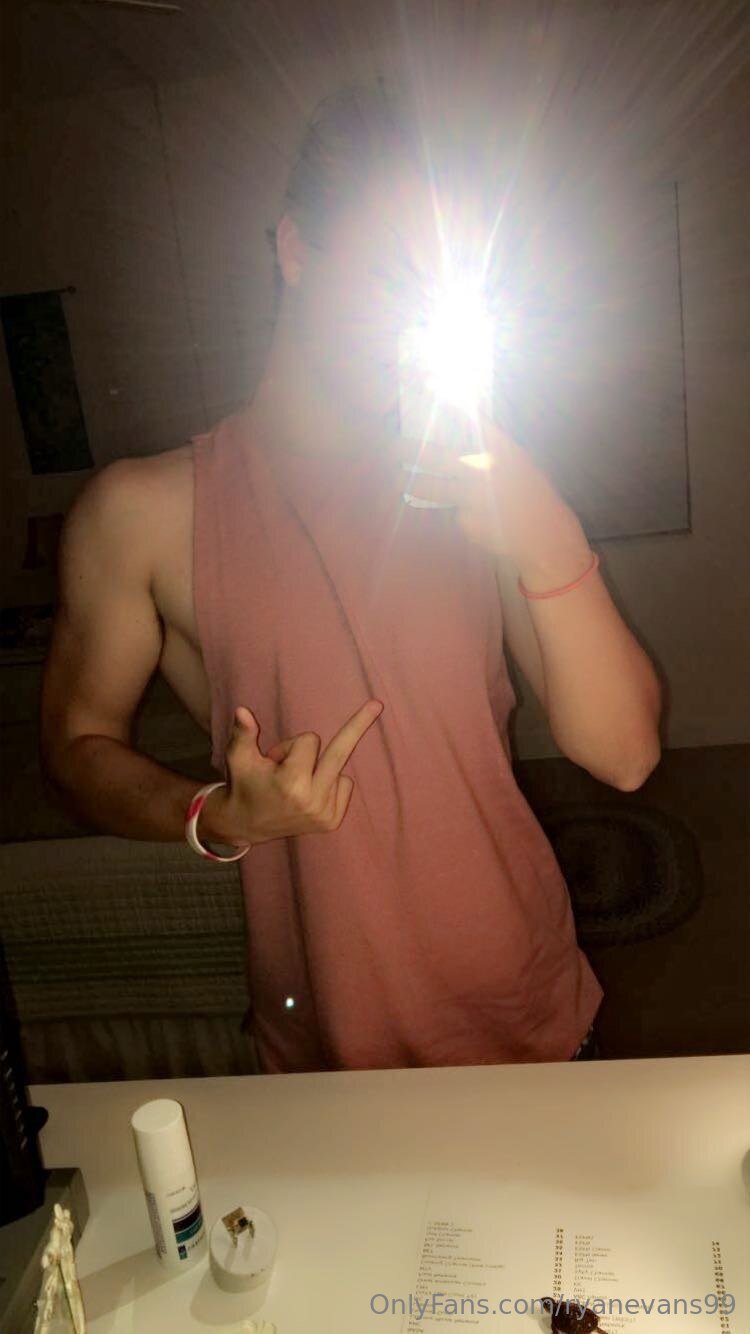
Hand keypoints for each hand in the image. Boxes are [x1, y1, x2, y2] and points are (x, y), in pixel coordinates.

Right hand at [204, 699, 383, 846]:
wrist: (246, 824)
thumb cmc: (244, 783)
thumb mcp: (238, 757)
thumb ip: (243, 733)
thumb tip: (242, 711)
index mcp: (290, 783)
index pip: (308, 741)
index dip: (290, 745)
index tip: (274, 760)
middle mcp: (312, 800)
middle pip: (340, 751)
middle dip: (358, 725)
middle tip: (377, 703)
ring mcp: (324, 814)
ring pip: (338, 767)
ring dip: (319, 767)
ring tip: (295, 784)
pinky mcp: (332, 822)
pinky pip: (345, 784)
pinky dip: (330, 782)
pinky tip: (309, 793)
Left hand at [400, 411, 589, 581]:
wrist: (545, 534)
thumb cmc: (529, 492)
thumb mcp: (515, 462)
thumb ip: (488, 449)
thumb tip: (454, 436)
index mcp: (499, 448)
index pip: (469, 416)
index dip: (446, 398)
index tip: (426, 383)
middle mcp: (482, 468)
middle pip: (430, 454)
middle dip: (403, 449)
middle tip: (390, 445)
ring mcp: (472, 496)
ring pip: (427, 486)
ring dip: (407, 481)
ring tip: (395, 478)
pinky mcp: (465, 521)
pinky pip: (451, 511)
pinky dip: (456, 511)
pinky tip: (473, 516)